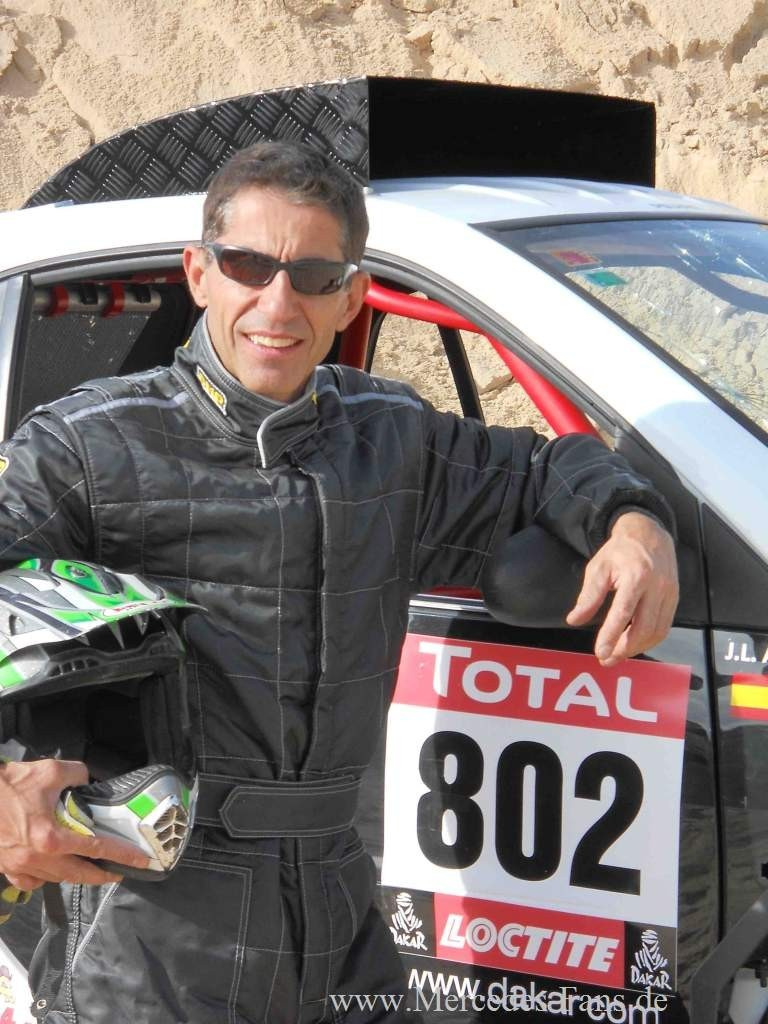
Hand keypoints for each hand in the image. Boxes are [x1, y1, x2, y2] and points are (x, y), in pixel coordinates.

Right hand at [0, 758, 149, 889]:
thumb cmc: (9, 784)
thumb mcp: (50, 771)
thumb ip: (77, 775)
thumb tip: (88, 781)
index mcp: (50, 837)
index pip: (96, 849)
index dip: (121, 856)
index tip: (140, 861)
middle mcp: (37, 858)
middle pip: (78, 874)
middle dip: (101, 876)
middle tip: (118, 871)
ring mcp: (20, 867)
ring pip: (56, 879)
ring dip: (75, 875)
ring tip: (90, 867)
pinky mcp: (6, 868)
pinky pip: (32, 883)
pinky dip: (46, 878)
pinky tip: (54, 869)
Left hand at [566, 512, 678, 666]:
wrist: (648, 534)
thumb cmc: (620, 551)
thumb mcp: (598, 568)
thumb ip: (588, 596)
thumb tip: (574, 620)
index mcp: (636, 576)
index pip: (624, 613)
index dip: (612, 636)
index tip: (600, 653)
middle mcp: (657, 586)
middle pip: (644, 628)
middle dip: (625, 649)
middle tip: (606, 659)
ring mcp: (669, 593)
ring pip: (657, 631)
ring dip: (637, 648)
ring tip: (618, 654)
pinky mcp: (675, 599)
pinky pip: (664, 627)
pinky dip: (649, 640)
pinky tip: (634, 643)